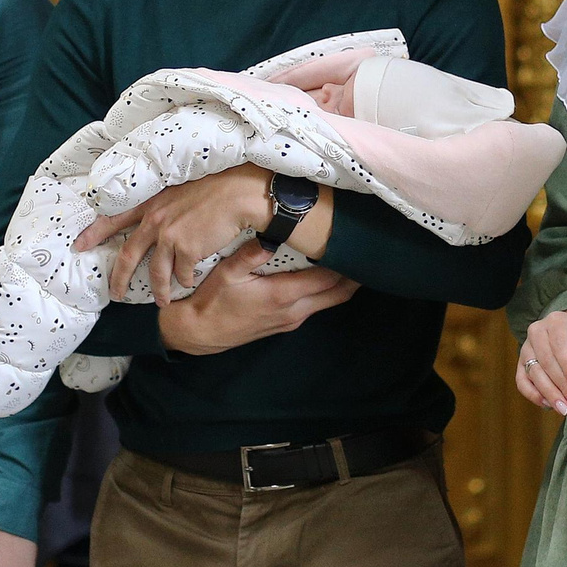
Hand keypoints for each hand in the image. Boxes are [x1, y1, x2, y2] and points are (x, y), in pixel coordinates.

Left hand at [75, 164, 332, 303]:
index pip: (114, 219)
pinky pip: (183, 274)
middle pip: (127, 256)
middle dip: (118, 279)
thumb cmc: (217, 187)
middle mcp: (154, 220)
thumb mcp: (181, 189)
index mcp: (151, 203)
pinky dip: (186, 280)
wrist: (240, 193)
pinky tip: (191, 281)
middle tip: (115, 295)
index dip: (95, 233)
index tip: (79, 245)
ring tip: (161, 301)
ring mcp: (168, 235)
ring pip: (156, 273)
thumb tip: (158, 226)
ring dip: (159, 291)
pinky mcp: (185, 250)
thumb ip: (165, 206)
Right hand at [155, 249, 355, 355]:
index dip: (346, 264)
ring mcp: (291, 320)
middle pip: (337, 294)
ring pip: (328, 302)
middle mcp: (293, 311)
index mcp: (282, 295)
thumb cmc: (211, 301)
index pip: (327, 279)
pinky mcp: (285, 324)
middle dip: (354, 276)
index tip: (358, 247)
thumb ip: (251, 253)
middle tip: (367, 254)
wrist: (198, 332)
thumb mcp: (226, 273)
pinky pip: (316, 307)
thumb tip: (271, 234)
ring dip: (342, 284)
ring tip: (352, 262)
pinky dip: (327, 292)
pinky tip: (327, 278)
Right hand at [517, 309, 566, 414]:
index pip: (560, 346)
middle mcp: (537, 331)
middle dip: (561, 385)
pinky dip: (534, 395)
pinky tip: (549, 405)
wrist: (566, 332)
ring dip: (550, 394)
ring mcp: (526, 347)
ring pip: (534, 373)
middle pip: (546, 361)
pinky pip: (522, 382)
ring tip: (565, 409)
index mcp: (557, 321)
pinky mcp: (520, 363)